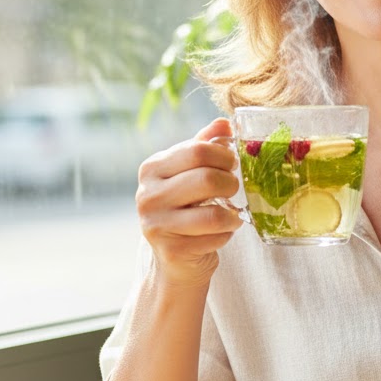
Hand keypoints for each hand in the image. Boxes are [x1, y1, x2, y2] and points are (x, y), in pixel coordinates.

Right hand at [136, 117, 243, 288]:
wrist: (175, 257)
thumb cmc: (186, 206)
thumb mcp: (190, 171)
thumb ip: (205, 145)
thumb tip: (225, 123)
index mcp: (152, 168)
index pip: (198, 150)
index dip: (224, 156)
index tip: (231, 164)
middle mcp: (147, 195)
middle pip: (207, 179)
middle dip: (231, 184)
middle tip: (233, 189)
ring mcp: (156, 225)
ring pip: (213, 214)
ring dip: (233, 214)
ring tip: (233, 214)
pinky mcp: (171, 251)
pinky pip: (215, 238)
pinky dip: (226, 235)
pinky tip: (220, 233)